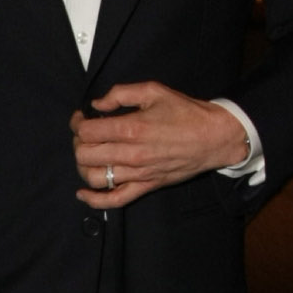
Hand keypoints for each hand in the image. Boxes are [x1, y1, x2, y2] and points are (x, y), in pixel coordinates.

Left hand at [71, 82, 249, 208]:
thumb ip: (121, 93)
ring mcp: (138, 174)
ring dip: (84, 166)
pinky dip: (94, 201)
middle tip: (86, 134)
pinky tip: (83, 194)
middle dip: (78, 142)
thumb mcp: (153, 91)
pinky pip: (115, 200)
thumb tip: (97, 104)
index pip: (87, 131)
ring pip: (94, 178)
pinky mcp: (146, 187)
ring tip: (89, 155)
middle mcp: (131, 154)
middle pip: (84, 155)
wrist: (214, 137)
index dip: (78, 123)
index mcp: (131, 128)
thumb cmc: (185, 112)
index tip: (82, 117)